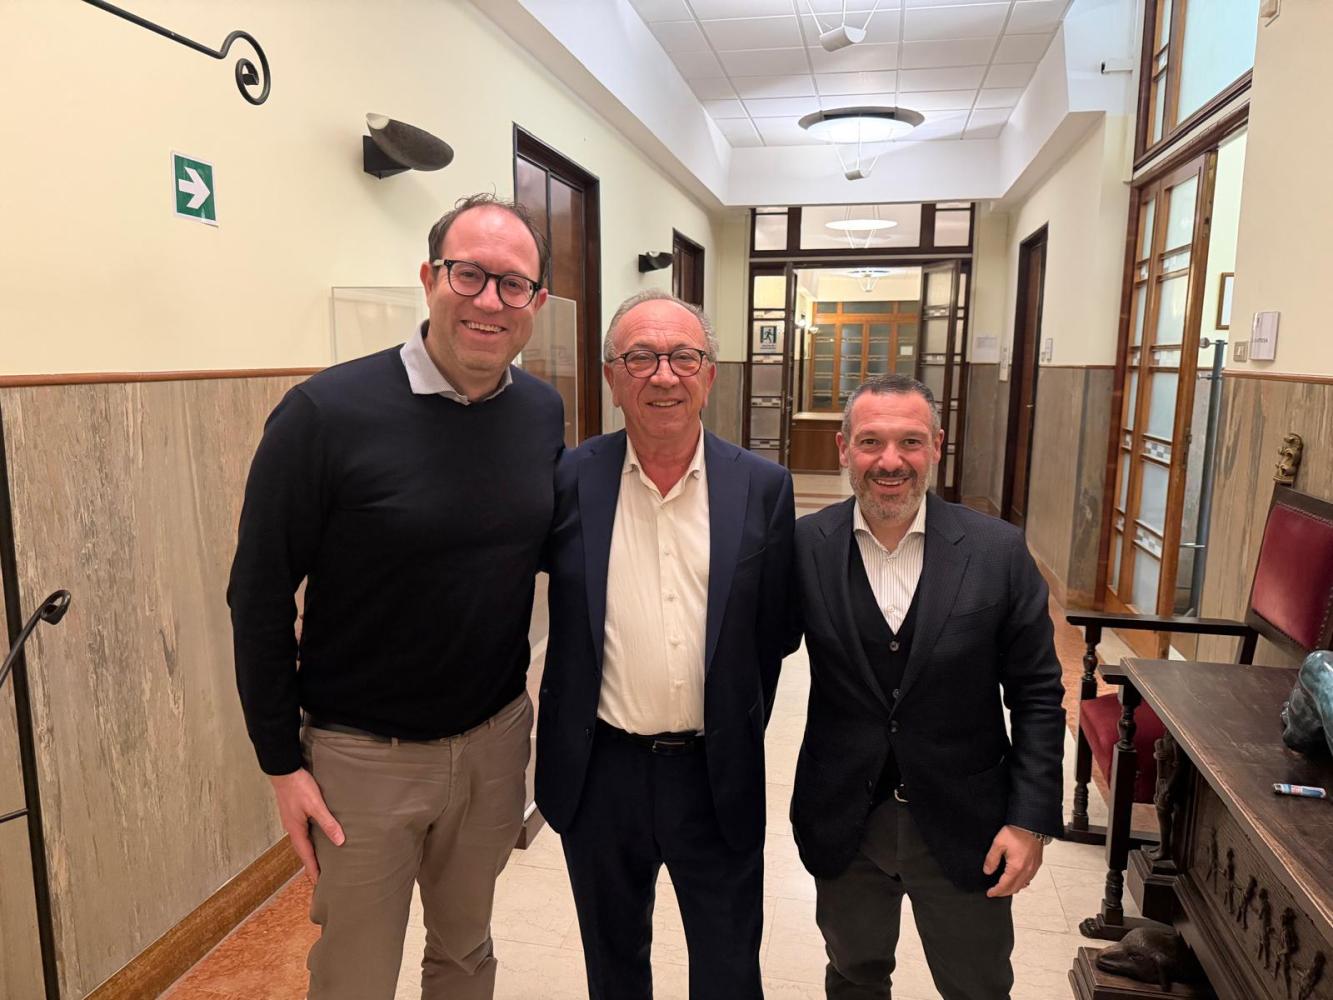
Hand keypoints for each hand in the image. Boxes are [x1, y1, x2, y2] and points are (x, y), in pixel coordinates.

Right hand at [270, 768, 343, 882]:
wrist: (284, 770)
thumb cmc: (299, 787)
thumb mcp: (316, 805)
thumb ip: (328, 823)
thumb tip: (339, 842)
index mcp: (296, 830)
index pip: (306, 856)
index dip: (313, 869)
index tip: (318, 883)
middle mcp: (292, 828)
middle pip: (303, 851)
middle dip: (311, 864)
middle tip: (320, 876)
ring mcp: (292, 820)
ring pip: (303, 841)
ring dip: (310, 851)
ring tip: (320, 860)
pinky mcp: (294, 813)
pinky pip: (303, 831)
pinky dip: (310, 839)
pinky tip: (317, 837)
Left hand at [983, 824, 1044, 897]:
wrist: (1031, 825)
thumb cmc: (1017, 832)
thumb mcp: (998, 843)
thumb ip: (992, 859)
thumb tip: (987, 871)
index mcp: (1016, 867)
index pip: (1005, 886)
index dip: (996, 891)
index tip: (990, 893)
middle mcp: (1026, 871)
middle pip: (1014, 889)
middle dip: (1003, 893)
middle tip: (995, 892)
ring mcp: (1033, 868)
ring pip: (1022, 885)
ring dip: (1012, 889)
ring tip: (1004, 887)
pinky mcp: (1037, 864)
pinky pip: (1029, 879)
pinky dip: (1021, 883)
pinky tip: (1017, 880)